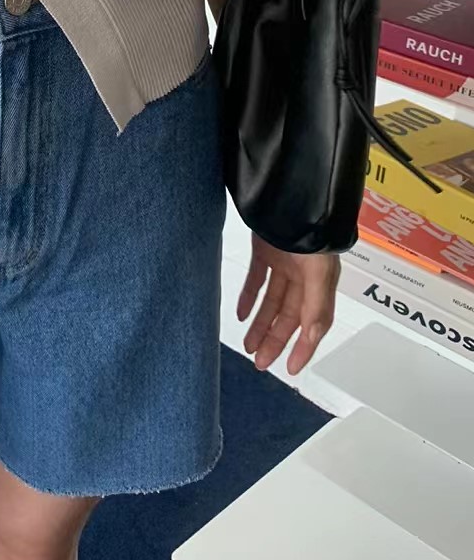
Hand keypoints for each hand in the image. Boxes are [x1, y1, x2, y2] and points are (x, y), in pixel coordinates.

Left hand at [237, 233, 338, 374]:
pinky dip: (249, 295)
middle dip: (275, 340)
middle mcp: (303, 275)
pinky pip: (257, 278)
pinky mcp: (265, 248)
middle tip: (260, 362)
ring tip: (249, 346)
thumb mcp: (319, 270)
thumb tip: (311, 337)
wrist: (290, 190)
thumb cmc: (311, 226)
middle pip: (288, 316)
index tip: (289, 369)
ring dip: (260, 323)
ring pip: (271, 301)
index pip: (312, 323)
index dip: (303, 348)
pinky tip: (240, 313)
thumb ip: (318, 304)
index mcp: (319, 282)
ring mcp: (284, 261)